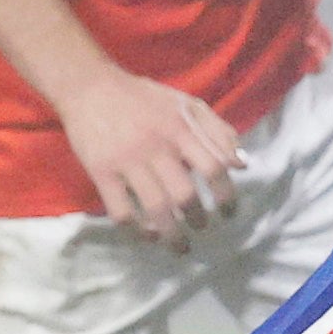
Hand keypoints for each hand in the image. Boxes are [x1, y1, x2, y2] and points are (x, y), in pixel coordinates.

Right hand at [55, 70, 244, 244]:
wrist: (90, 87)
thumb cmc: (143, 97)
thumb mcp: (186, 103)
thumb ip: (218, 130)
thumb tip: (242, 165)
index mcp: (181, 128)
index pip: (213, 167)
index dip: (226, 195)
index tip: (228, 213)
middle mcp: (156, 146)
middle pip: (184, 194)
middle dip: (197, 219)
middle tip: (201, 227)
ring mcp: (127, 161)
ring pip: (155, 208)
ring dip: (171, 234)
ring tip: (180, 246)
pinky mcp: (101, 172)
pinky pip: (121, 210)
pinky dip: (136, 230)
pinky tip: (146, 235)